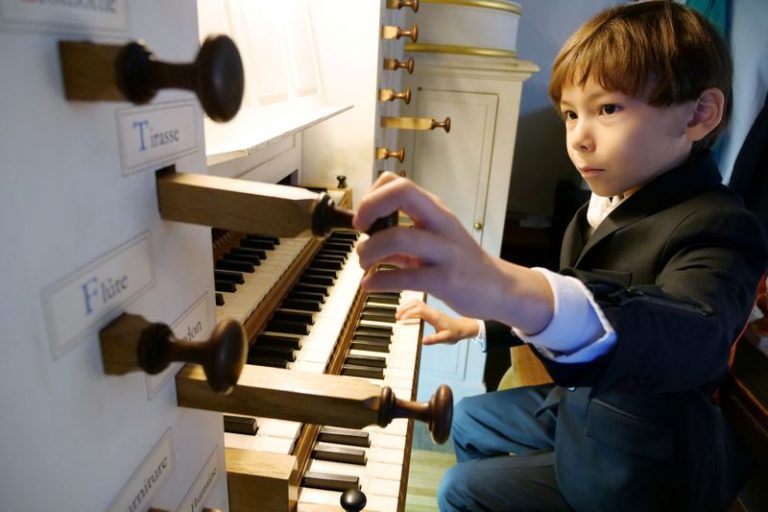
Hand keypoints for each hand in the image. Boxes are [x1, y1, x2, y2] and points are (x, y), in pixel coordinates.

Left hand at [353, 173, 553, 333]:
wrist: (499, 288)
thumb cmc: (463, 263)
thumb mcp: (434, 243)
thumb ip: (402, 241)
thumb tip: (369, 243)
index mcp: (435, 211)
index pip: (399, 182)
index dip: (373, 196)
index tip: (363, 219)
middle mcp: (441, 223)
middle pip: (402, 193)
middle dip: (370, 207)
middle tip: (361, 231)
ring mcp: (445, 251)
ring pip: (399, 237)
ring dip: (370, 251)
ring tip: (364, 263)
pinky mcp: (446, 279)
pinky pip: (404, 276)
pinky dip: (379, 281)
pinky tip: (369, 285)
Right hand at [397, 298, 478, 344]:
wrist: (462, 328)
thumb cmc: (454, 333)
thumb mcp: (445, 338)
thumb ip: (434, 339)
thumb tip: (422, 341)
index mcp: (434, 316)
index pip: (419, 309)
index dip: (409, 313)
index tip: (401, 320)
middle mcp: (432, 311)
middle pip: (416, 303)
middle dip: (405, 308)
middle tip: (396, 317)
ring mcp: (430, 310)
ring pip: (416, 303)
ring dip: (406, 307)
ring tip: (398, 315)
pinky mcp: (430, 312)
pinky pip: (418, 307)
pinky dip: (410, 309)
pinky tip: (405, 315)